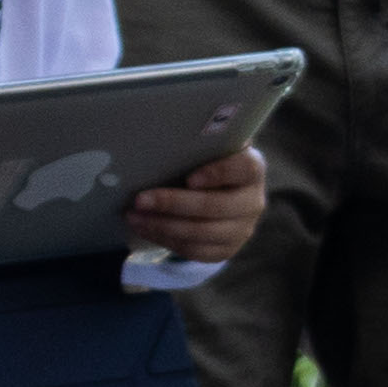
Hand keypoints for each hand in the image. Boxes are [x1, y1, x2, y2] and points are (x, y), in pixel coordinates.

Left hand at [126, 144, 266, 266]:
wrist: (218, 192)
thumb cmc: (206, 162)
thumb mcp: (208, 150)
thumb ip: (197, 144)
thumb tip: (162, 135)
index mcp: (252, 169)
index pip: (244, 169)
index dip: (217, 174)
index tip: (189, 178)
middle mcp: (253, 201)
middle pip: (215, 206)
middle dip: (173, 204)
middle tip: (140, 199)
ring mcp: (242, 229)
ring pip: (201, 233)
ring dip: (162, 226)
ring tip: (134, 216)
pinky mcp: (226, 250)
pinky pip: (194, 250)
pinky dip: (165, 240)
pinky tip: (144, 228)